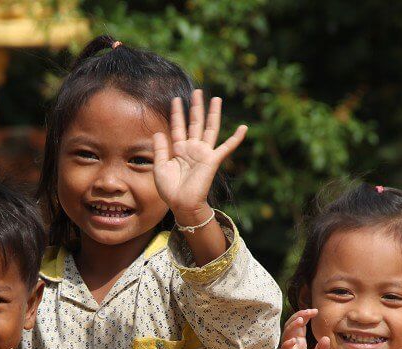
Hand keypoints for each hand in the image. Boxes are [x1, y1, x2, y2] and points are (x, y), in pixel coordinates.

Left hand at [152, 90, 246, 224]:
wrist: (182, 204)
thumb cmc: (169, 190)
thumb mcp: (160, 167)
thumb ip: (160, 149)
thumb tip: (158, 132)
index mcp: (179, 149)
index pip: (178, 127)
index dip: (177, 113)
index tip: (176, 99)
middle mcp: (192, 148)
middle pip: (195, 123)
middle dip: (195, 107)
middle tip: (197, 91)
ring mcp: (203, 153)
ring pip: (210, 128)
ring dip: (213, 114)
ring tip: (216, 99)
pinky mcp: (213, 160)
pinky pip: (227, 147)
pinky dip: (236, 138)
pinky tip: (243, 127)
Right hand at [274, 309, 329, 348]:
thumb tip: (326, 337)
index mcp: (298, 343)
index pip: (300, 325)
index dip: (305, 316)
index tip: (315, 311)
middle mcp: (291, 345)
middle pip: (291, 326)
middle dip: (299, 316)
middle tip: (310, 311)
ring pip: (286, 335)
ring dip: (292, 327)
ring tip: (300, 320)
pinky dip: (287, 345)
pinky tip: (293, 340)